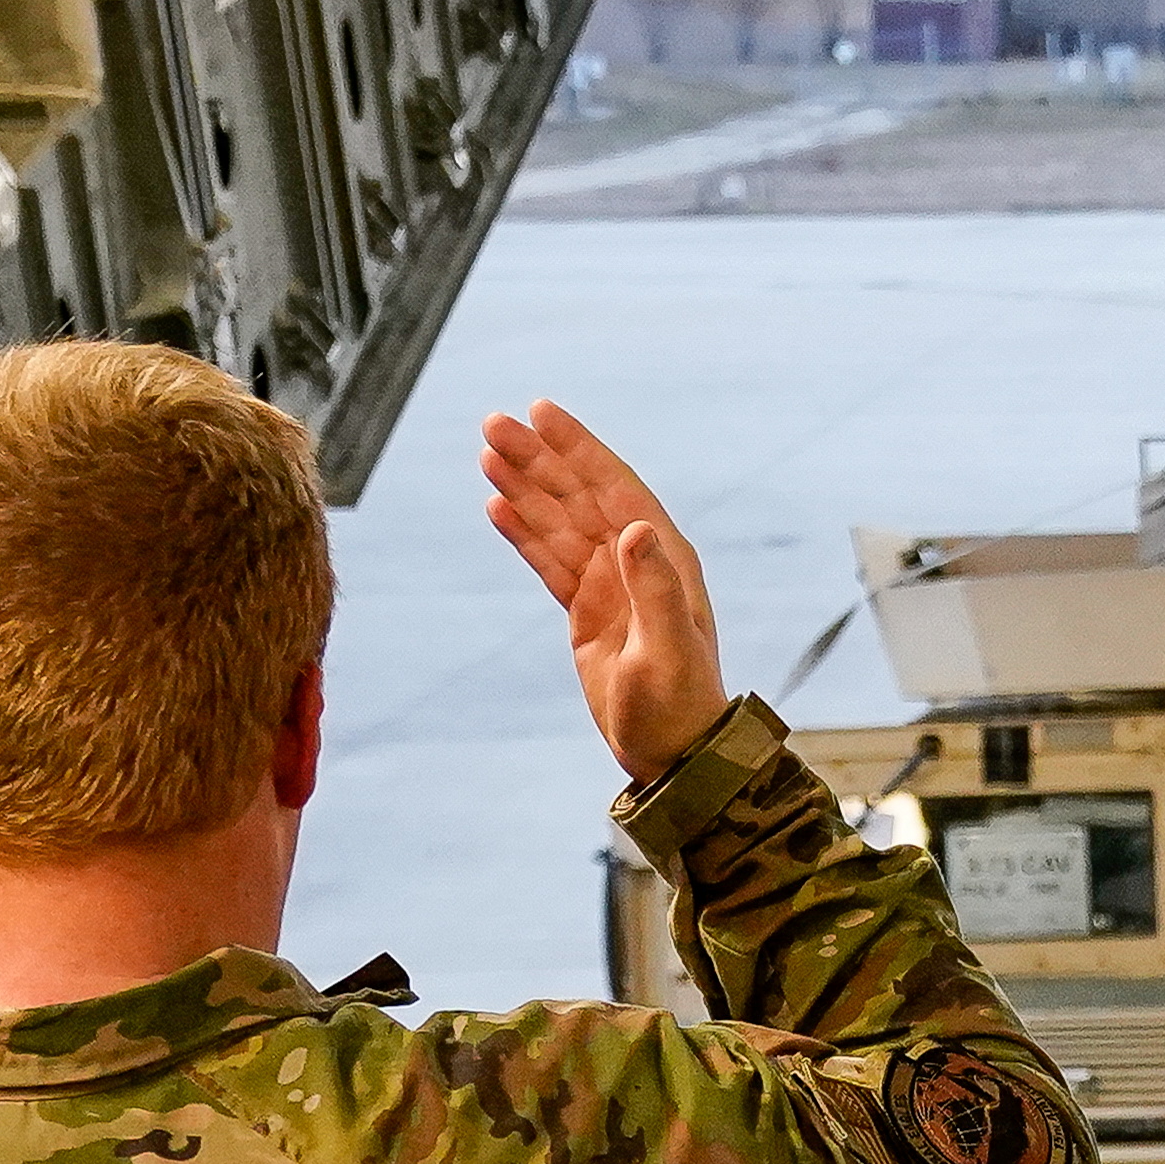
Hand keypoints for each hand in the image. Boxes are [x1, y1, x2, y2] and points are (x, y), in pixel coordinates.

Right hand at [482, 404, 726, 781]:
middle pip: (580, 495)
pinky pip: (550, 560)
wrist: (674, 753)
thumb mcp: (667, 649)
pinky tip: (496, 505)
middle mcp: (638, 561)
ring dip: (524, 487)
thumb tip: (634, 526)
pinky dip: (524, 532)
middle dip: (539, 458)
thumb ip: (655, 589)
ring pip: (559, 522)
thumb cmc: (679, 706)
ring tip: (486, 452)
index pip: (615, 486)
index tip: (541, 410)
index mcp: (665, 558)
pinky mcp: (588, 611)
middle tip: (492, 423)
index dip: (579, 447)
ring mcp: (611, 584)